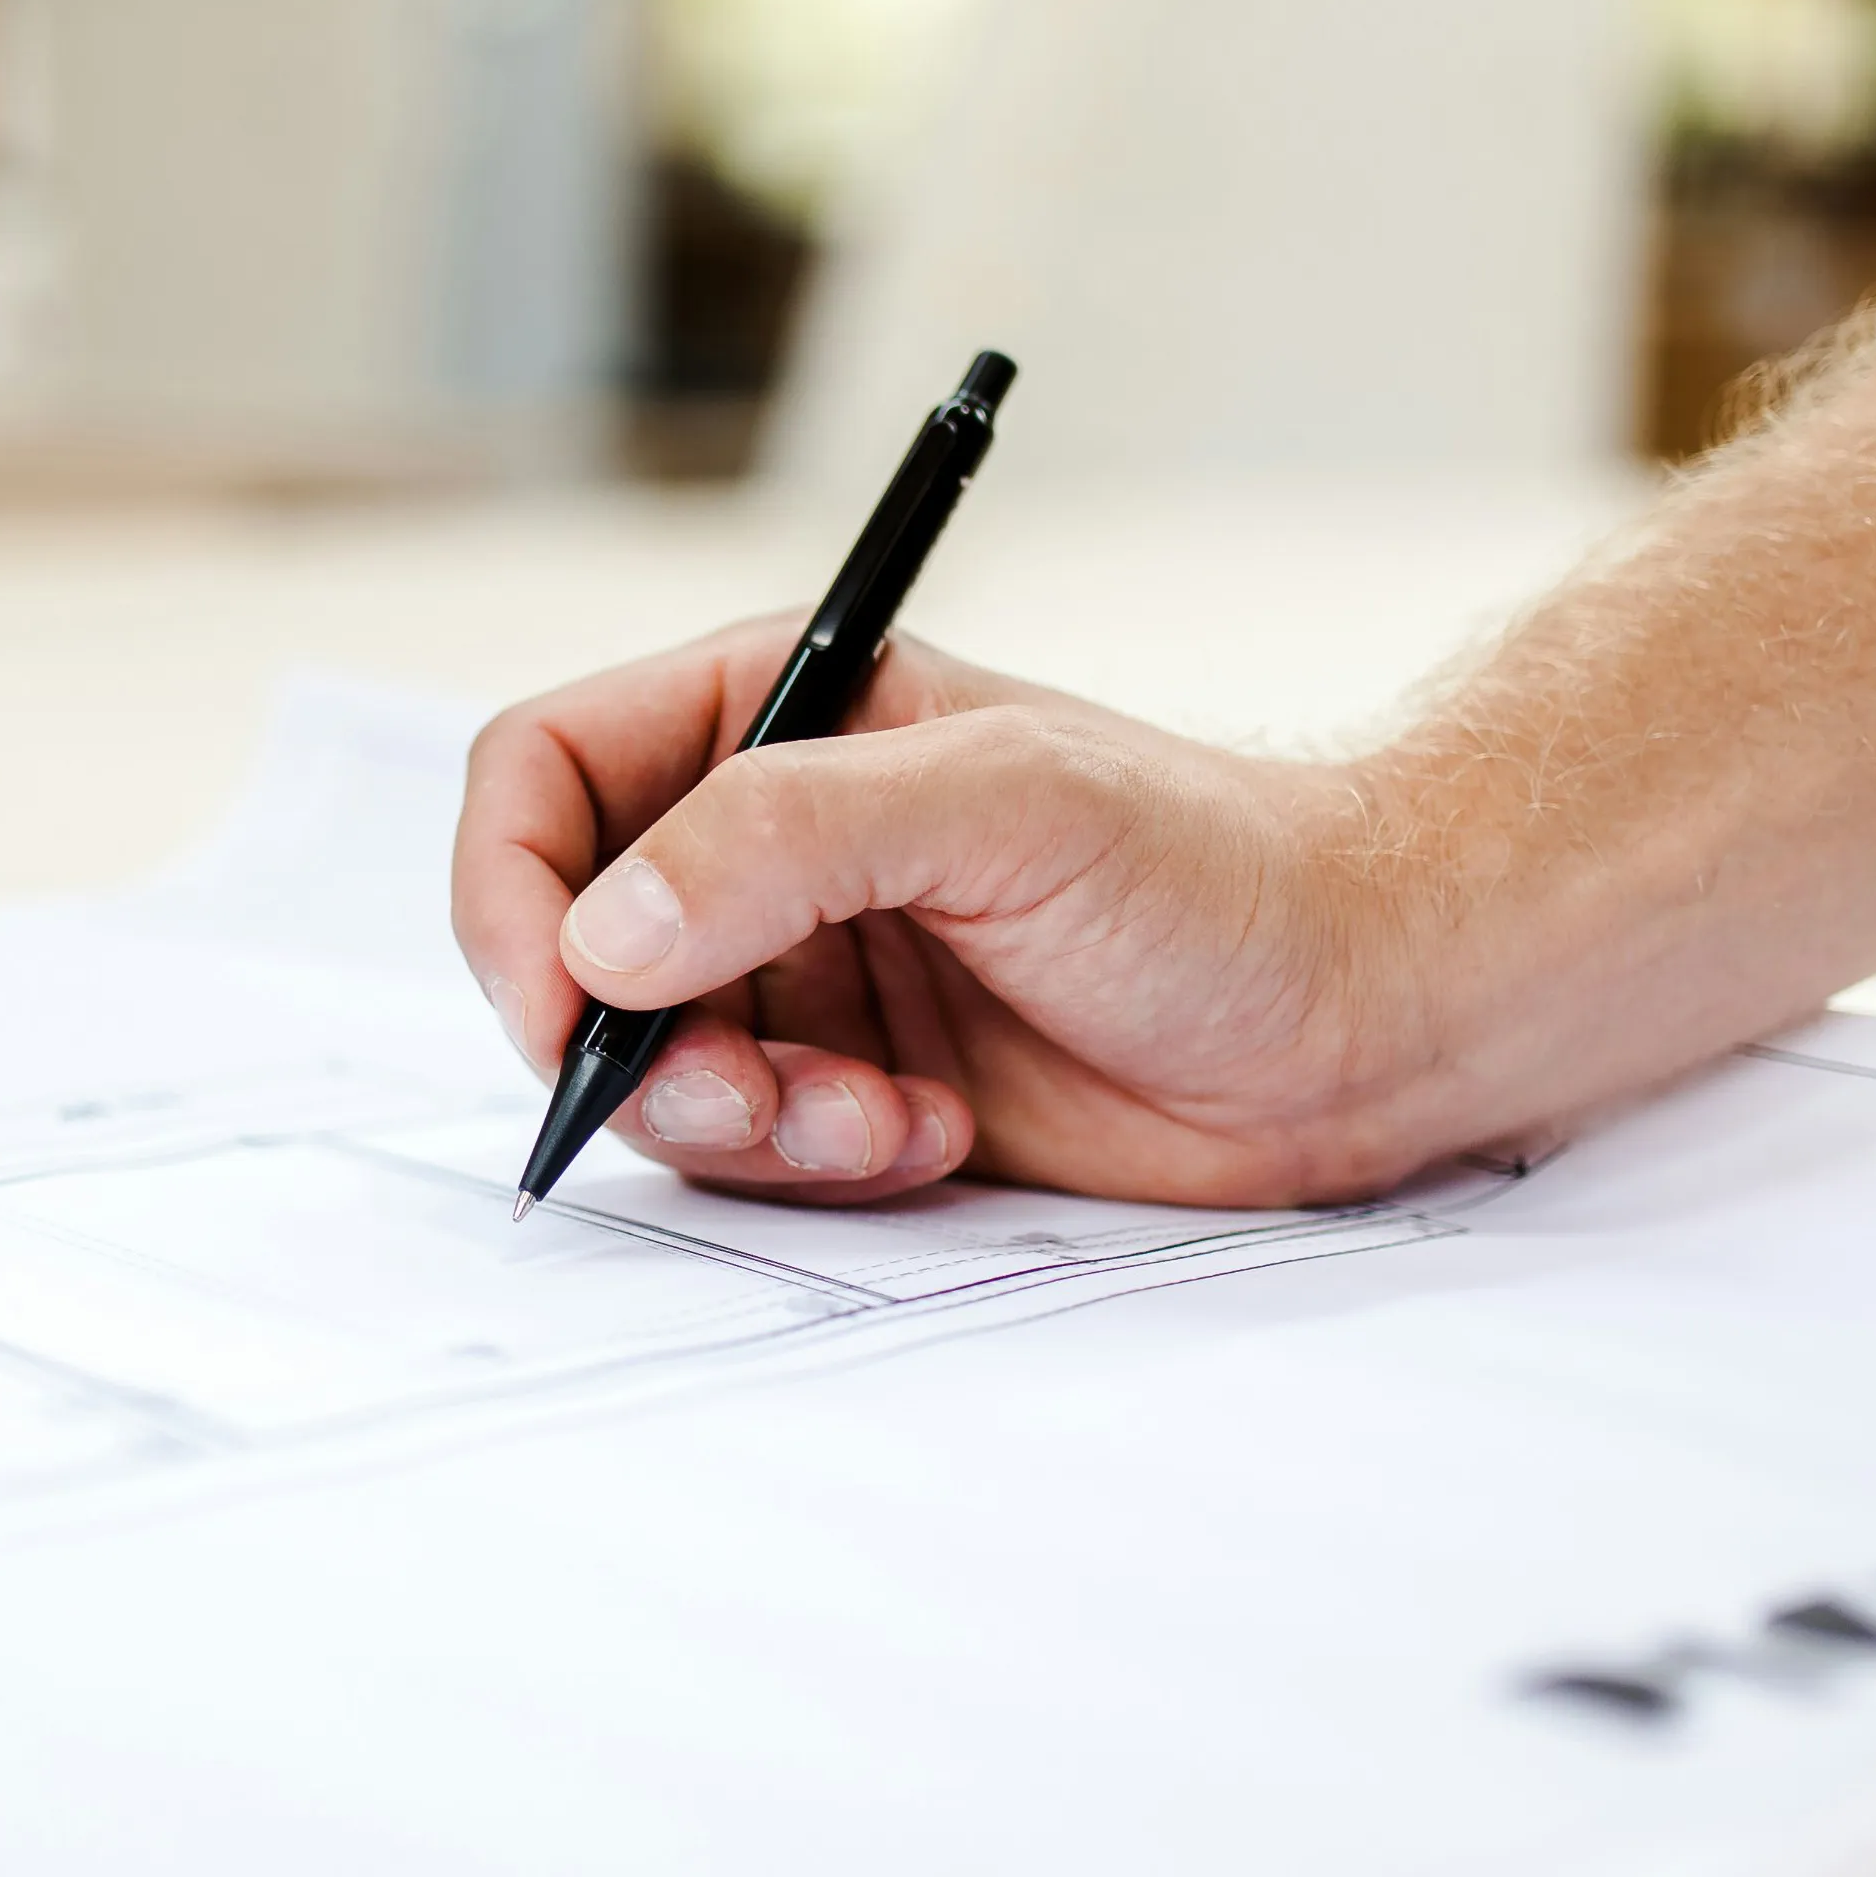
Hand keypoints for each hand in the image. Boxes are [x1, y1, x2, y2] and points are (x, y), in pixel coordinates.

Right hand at [451, 620, 1454, 1206]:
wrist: (1364, 1013)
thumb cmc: (1218, 867)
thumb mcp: (1002, 804)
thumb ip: (786, 835)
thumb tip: (605, 935)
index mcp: (771, 712)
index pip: (541, 776)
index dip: (511, 893)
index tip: (558, 1005)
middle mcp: (764, 838)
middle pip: (570, 950)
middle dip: (635, 1048)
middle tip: (747, 1100)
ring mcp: (803, 968)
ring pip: (650, 1070)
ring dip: (738, 1121)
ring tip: (873, 1120)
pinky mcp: (850, 1084)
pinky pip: (744, 1151)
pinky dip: (811, 1164)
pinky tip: (928, 1137)